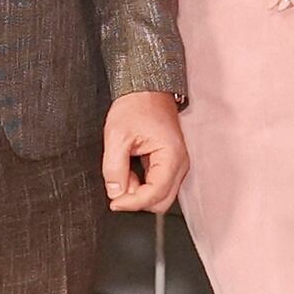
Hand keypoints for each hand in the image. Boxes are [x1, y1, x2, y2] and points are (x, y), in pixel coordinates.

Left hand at [102, 90, 186, 213]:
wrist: (146, 90)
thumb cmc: (136, 106)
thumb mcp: (116, 136)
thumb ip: (113, 168)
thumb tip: (115, 193)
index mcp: (171, 156)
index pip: (156, 194)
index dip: (133, 203)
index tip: (115, 202)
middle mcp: (180, 163)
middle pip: (161, 201)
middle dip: (137, 199)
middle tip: (118, 186)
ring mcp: (177, 164)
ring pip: (160, 195)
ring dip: (139, 191)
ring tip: (123, 170)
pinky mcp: (170, 164)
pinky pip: (158, 184)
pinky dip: (142, 183)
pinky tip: (131, 168)